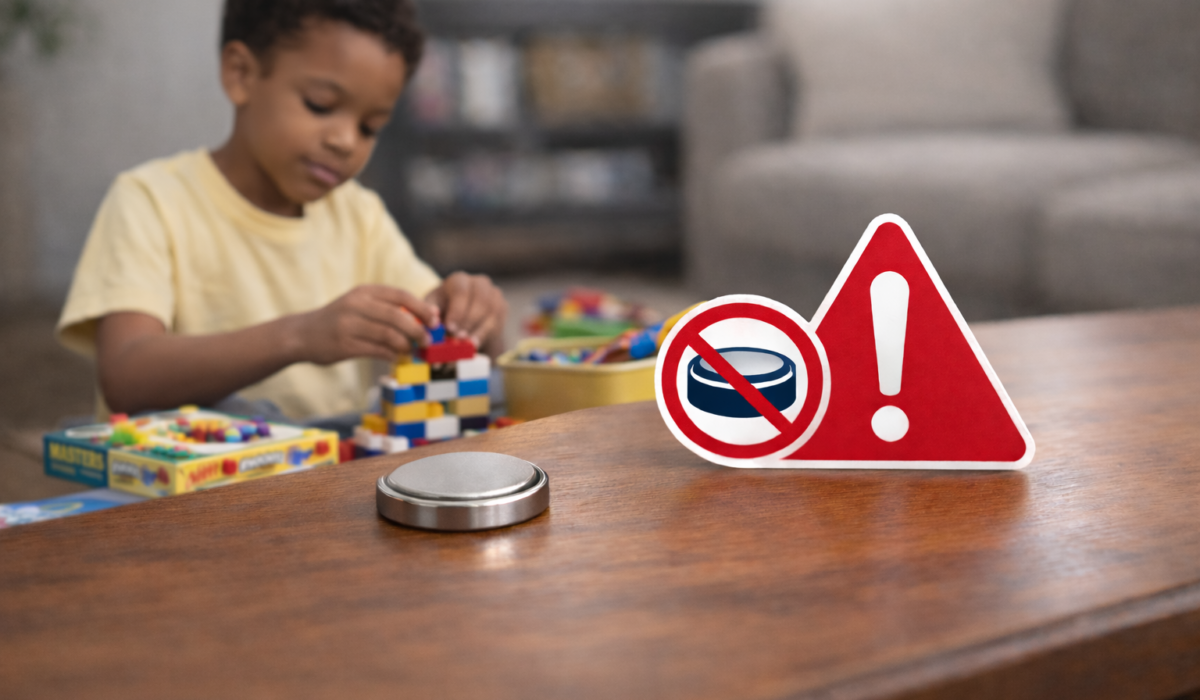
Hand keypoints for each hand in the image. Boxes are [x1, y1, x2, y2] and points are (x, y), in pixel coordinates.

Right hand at [297, 285, 436, 363]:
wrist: (302, 333)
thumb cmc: (340, 319)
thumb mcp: (361, 304)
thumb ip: (388, 307)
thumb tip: (428, 316)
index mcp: (364, 291)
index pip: (401, 295)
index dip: (421, 308)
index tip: (435, 320)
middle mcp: (356, 305)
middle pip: (397, 316)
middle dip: (417, 329)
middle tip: (426, 340)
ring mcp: (349, 325)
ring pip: (388, 334)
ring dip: (405, 345)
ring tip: (412, 350)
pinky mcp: (344, 345)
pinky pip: (376, 350)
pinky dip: (392, 355)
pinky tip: (397, 357)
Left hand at [425, 272, 506, 350]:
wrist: (462, 316)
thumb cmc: (444, 309)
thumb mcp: (434, 307)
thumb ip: (430, 311)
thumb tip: (433, 316)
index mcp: (459, 280)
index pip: (461, 292)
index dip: (457, 311)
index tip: (449, 328)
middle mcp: (479, 283)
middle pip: (480, 301)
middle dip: (468, 322)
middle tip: (458, 338)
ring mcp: (493, 294)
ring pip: (490, 312)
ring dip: (477, 330)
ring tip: (466, 344)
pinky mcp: (501, 306)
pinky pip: (497, 321)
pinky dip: (484, 334)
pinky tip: (474, 343)